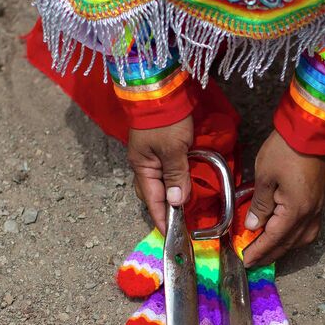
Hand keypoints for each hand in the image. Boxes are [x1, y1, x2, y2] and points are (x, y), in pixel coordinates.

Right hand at [128, 116, 193, 233]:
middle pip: (152, 193)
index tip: (170, 235)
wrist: (160, 88)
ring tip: (182, 208)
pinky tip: (182, 185)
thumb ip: (176, 176)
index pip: (152, 200)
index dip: (161, 218)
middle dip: (163, 209)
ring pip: (159, 182)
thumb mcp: (174, 149)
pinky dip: (173, 180)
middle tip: (179, 223)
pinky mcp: (158, 146)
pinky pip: (164, 170)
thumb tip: (176, 202)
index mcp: (142, 166)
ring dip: (169, 195)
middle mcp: (142, 163)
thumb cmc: (166, 120)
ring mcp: (149, 154)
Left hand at [242, 130, 324, 266]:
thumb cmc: (284, 151)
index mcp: (295, 210)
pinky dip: (295, 237)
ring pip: (302, 238)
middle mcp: (310, 214)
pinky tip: (285, 235)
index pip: (274, 239)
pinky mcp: (319, 200)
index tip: (245, 260)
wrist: (310, 131)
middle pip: (289, 243)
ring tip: (267, 250)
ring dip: (284, 247)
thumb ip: (259, 205)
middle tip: (253, 261)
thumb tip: (253, 226)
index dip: (259, 251)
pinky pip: (308, 228)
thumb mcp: (265, 177)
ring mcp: (317, 208)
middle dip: (270, 254)